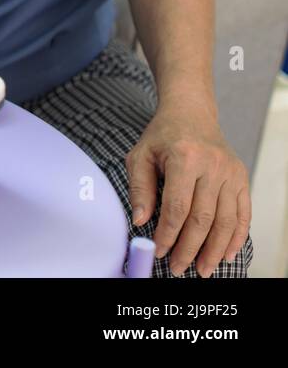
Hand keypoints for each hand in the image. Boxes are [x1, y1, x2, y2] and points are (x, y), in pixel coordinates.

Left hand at [126, 103, 251, 276]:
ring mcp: (232, 173)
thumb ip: (140, 188)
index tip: (159, 251)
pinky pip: (243, 214)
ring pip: (225, 221)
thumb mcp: (140, 155)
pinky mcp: (242, 178)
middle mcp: (213, 165)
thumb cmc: (162, 136)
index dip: (168, 234)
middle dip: (190, 248)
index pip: (178, 206)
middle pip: (203, 218)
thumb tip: (140, 221)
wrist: (191, 114)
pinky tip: (225, 253)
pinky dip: (235, 237)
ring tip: (203, 269)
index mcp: (185, 157)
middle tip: (179, 268)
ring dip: (214, 250)